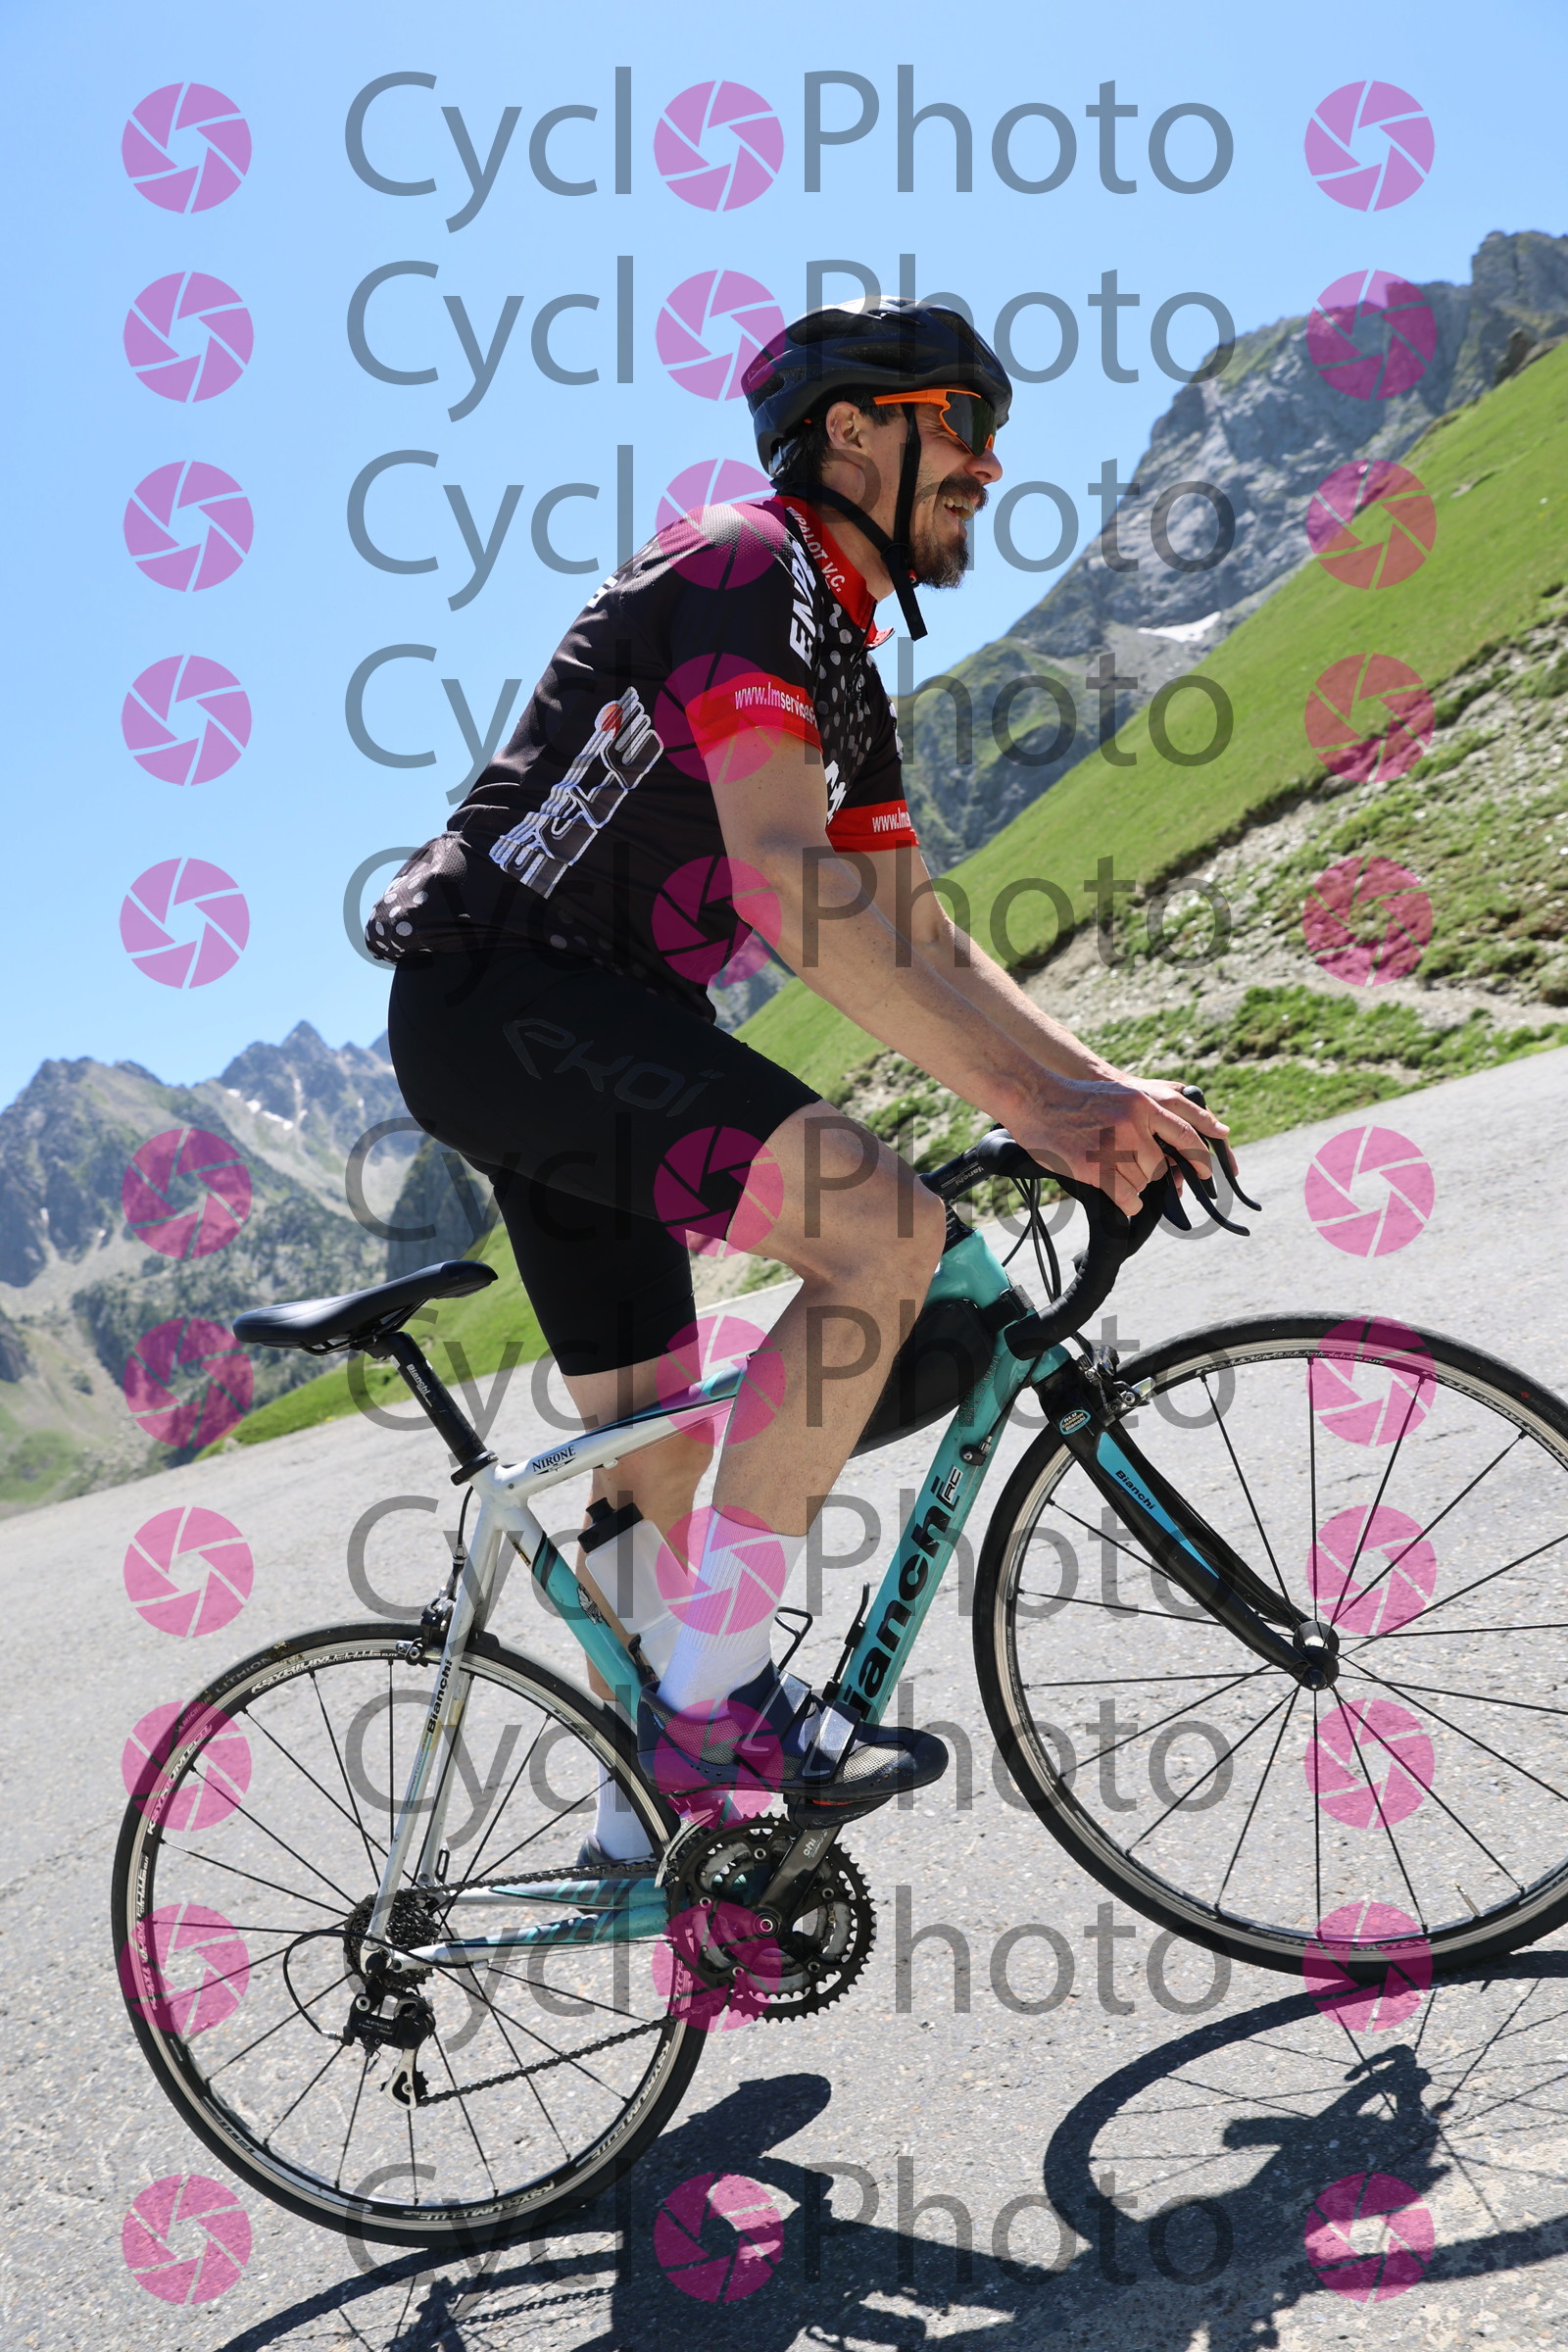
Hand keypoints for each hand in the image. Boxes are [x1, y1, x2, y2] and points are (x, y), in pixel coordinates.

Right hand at [1008, 1073, 1226, 1214]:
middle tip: (1131, 1171)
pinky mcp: (1093, 1168)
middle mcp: (1132, 1124)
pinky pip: (1127, 1197)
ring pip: (1143, 1183)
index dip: (1199, 1156)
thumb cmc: (1074, 1099)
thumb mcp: (1119, 1095)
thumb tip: (1168, 1148)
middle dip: (1149, 1174)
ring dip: (1132, 1186)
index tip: (1206, 1172)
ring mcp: (1112, 1147)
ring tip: (1112, 1174)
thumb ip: (1144, 1115)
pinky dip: (1128, 1202)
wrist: (1034, 1097)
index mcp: (1142, 1103)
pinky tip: (1120, 1197)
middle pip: (1159, 1166)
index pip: (1184, 1132)